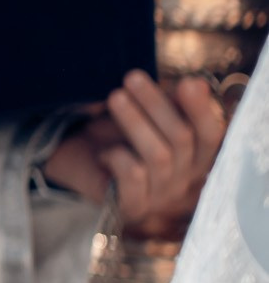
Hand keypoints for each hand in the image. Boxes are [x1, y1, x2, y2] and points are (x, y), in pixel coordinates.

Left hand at [42, 71, 226, 236]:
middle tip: (132, 77)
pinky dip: (118, 157)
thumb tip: (198, 84)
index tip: (189, 83)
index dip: (202, 110)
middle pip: (182, 139)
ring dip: (135, 122)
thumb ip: (169, 102)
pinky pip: (133, 176)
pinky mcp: (133, 205)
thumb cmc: (114, 133)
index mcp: (194, 156)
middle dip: (157, 104)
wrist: (73, 160)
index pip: (210, 135)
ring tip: (115, 97)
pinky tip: (104, 151)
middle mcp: (184, 178)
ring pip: (158, 155)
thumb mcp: (142, 114)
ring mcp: (160, 195)